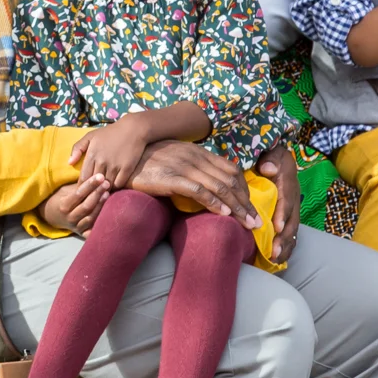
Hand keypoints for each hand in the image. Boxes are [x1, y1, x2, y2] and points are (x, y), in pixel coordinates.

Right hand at [37, 176, 109, 234]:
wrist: (53, 216)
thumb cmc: (61, 199)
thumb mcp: (66, 191)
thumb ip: (79, 186)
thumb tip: (95, 176)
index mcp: (64, 206)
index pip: (79, 194)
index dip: (90, 185)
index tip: (100, 176)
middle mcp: (70, 218)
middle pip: (86, 206)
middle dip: (97, 193)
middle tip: (107, 183)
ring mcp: (76, 227)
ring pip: (91, 217)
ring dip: (100, 205)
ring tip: (108, 193)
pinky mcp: (82, 233)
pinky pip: (93, 228)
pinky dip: (100, 222)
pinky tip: (108, 213)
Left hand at [72, 119, 151, 187]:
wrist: (133, 129)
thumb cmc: (110, 133)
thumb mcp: (91, 136)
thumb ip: (78, 148)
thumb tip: (70, 163)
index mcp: (92, 155)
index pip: (83, 177)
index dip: (82, 186)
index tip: (83, 189)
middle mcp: (102, 162)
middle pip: (94, 183)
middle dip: (92, 188)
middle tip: (92, 192)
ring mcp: (115, 166)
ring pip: (106, 185)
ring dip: (104, 188)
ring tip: (103, 189)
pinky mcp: (127, 168)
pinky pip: (118, 184)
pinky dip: (116, 185)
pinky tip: (114, 182)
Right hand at [129, 141, 257, 228]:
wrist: (121, 160)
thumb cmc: (147, 163)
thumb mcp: (175, 159)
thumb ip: (193, 168)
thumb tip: (209, 185)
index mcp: (198, 152)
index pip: (231, 170)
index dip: (245, 190)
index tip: (250, 207)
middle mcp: (195, 157)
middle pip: (230, 180)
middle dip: (246, 203)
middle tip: (256, 222)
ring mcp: (184, 166)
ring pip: (219, 187)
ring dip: (237, 207)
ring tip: (247, 224)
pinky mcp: (171, 178)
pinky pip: (199, 191)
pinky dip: (214, 203)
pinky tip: (224, 215)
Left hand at [253, 140, 302, 260]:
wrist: (280, 159)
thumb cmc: (273, 158)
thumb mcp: (273, 153)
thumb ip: (271, 160)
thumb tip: (267, 169)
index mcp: (288, 185)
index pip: (286, 200)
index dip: (283, 214)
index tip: (277, 226)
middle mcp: (293, 200)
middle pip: (292, 221)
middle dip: (283, 238)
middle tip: (274, 251)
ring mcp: (293, 210)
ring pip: (292, 231)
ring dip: (284, 246)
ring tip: (275, 259)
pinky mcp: (289, 217)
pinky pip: (290, 234)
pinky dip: (286, 247)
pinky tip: (277, 259)